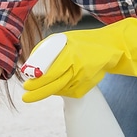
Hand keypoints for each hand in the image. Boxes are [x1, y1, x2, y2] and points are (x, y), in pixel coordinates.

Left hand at [22, 17, 136, 102]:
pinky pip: (71, 92)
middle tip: (26, 97)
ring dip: (49, 91)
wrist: (111, 48)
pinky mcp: (88, 86)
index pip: (51, 73)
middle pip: (55, 85)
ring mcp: (85, 79)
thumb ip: (47, 50)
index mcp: (71, 55)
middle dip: (38, 93)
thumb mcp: (64, 39)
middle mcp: (79, 68)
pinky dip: (61, 91)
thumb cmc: (84, 41)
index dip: (37, 82)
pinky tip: (56, 87)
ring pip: (62, 90)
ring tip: (37, 91)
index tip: (25, 85)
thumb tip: (29, 64)